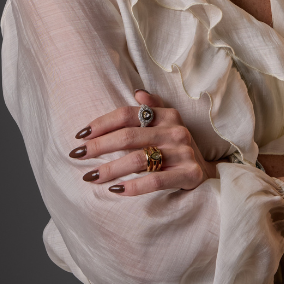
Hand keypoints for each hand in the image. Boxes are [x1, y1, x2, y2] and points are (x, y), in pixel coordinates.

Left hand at [69, 90, 219, 195]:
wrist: (206, 173)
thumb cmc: (177, 147)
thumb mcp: (168, 124)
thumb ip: (153, 107)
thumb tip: (137, 93)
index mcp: (167, 114)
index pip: (127, 115)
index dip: (102, 123)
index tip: (81, 135)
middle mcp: (175, 130)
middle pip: (129, 136)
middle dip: (99, 146)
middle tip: (77, 155)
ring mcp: (183, 152)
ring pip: (139, 159)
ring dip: (110, 169)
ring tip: (90, 177)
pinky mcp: (190, 174)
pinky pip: (156, 181)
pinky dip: (133, 186)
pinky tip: (115, 190)